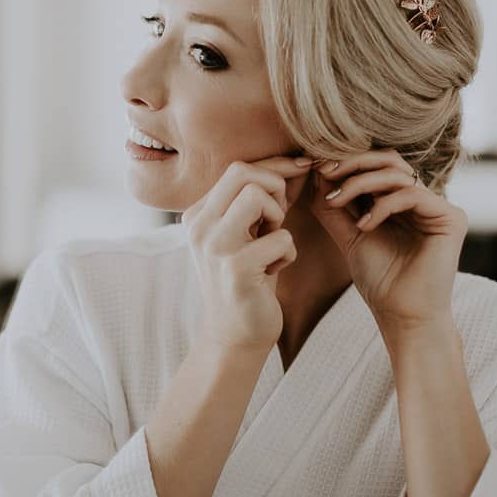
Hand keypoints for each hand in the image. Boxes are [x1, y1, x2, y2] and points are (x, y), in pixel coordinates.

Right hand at [183, 157, 311, 353]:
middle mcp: (199, 227)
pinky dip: (287, 253)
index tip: (299, 170)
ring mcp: (214, 247)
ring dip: (278, 216)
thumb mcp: (242, 234)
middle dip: (275, 187)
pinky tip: (274, 271)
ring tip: (273, 240)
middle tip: (278, 217)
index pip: (236, 168)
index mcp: (197, 214)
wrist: (234, 334)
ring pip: (257, 196)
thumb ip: (254, 202)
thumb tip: (294, 162)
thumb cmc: (247, 279)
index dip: (273, 167)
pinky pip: (281, 238)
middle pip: (243, 172)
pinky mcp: (236, 269)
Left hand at [309, 151, 466, 329]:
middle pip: (388, 159)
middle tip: (324, 172)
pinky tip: (365, 225)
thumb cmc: (379, 279)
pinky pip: (412, 194)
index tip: (314, 169)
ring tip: (336, 201)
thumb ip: (334, 206)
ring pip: (397, 173)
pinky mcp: (452, 218)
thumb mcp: (347, 235)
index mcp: (400, 200)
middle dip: (351, 163)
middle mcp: (422, 199)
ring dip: (359, 182)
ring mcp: (438, 207)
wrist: (402, 316)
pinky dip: (382, 205)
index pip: (375, 165)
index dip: (345, 162)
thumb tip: (315, 172)